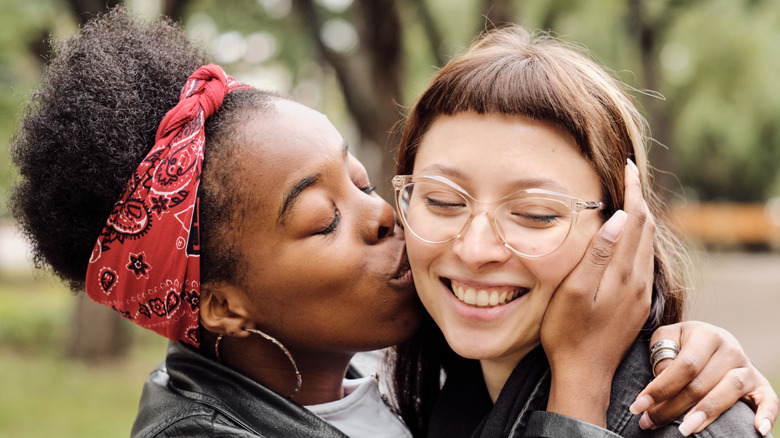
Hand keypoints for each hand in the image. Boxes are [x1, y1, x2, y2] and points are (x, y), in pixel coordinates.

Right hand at [542, 161, 654, 426]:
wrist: (584, 374)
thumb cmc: (568, 333)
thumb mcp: (574, 291)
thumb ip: (598, 254)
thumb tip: (619, 218)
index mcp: (623, 273)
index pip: (635, 220)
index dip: (632, 191)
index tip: (628, 167)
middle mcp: (638, 281)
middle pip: (646, 229)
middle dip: (638, 199)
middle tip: (628, 175)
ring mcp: (639, 294)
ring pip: (647, 245)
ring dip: (640, 218)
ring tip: (629, 198)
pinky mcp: (637, 305)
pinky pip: (643, 261)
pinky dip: (639, 240)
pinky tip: (629, 239)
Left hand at [630, 321, 777, 435]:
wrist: (710, 340)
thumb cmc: (681, 343)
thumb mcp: (667, 339)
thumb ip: (662, 355)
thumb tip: (661, 379)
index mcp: (706, 334)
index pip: (684, 366)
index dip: (660, 388)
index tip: (638, 406)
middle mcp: (731, 349)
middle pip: (702, 383)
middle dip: (672, 407)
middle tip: (650, 422)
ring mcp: (747, 367)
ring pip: (729, 391)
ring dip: (706, 413)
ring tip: (684, 430)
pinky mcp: (760, 384)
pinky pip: (769, 400)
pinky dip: (767, 415)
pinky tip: (758, 431)